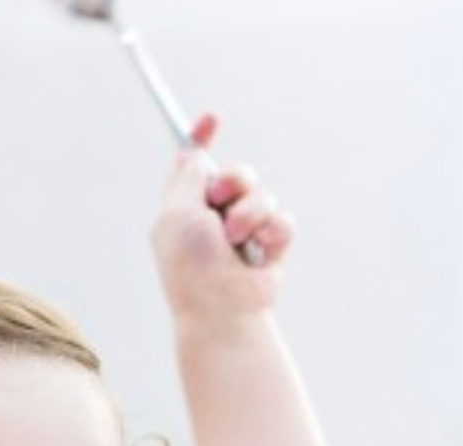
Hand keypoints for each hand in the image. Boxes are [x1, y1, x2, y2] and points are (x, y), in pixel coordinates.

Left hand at [150, 113, 292, 323]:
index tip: (211, 118)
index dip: (201, 138)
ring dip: (250, 214)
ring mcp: (246, 233)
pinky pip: (284, 220)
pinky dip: (272, 235)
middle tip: (221, 200)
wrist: (222, 309)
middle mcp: (215, 217)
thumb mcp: (178, 213)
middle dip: (234, 181)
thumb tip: (193, 153)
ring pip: (263, 194)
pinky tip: (260, 255)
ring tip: (237, 241)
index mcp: (185, 208)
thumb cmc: (192, 267)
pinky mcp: (272, 247)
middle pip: (237, 173)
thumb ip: (187, 178)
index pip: (194, 165)